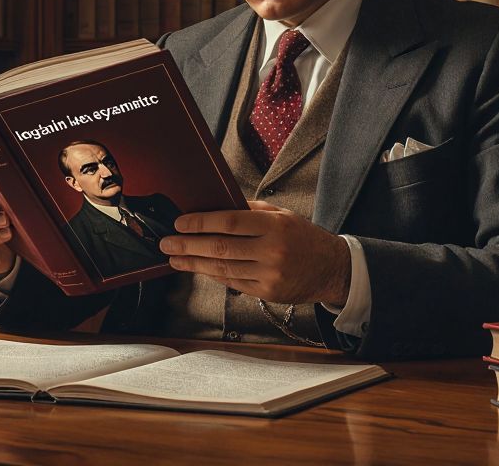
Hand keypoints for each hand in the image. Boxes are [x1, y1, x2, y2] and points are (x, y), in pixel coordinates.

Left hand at [160, 201, 350, 304]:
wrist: (332, 268)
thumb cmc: (302, 236)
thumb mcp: (281, 215)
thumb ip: (249, 210)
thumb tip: (213, 206)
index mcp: (275, 226)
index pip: (230, 222)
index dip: (201, 223)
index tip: (180, 223)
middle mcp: (272, 251)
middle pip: (220, 248)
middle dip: (188, 246)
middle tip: (166, 244)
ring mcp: (269, 275)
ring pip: (223, 269)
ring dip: (194, 264)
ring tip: (174, 259)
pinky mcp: (268, 293)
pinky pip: (233, 282)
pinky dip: (213, 275)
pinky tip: (197, 269)